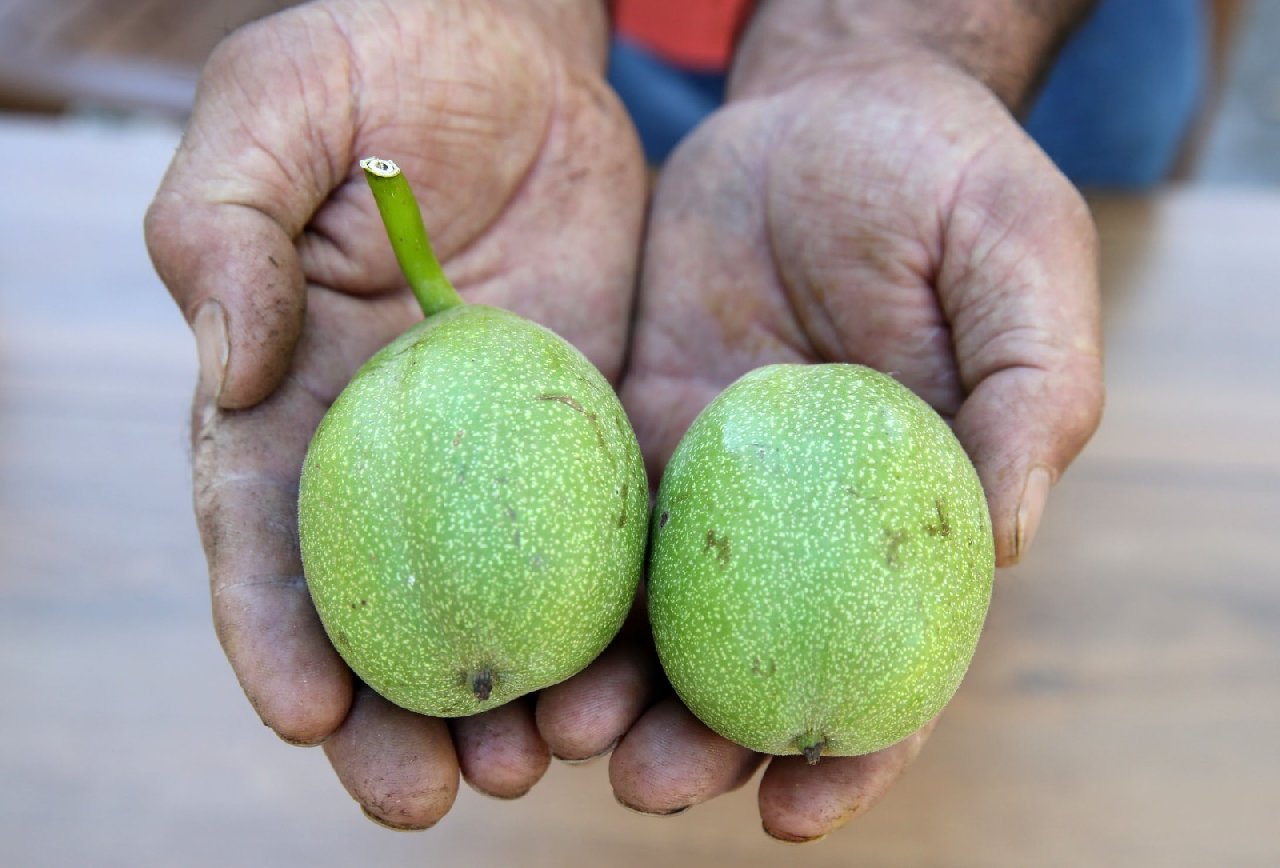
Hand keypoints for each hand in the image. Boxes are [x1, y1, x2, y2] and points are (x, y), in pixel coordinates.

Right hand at [145, 0, 646, 828]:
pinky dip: (611, 618)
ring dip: (507, 696)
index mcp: (289, 392)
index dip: (272, 632)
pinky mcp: (591, 428)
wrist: (522, 42)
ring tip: (534, 767)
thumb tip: (226, 368)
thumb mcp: (276, 107)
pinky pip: (603, 537)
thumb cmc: (381, 58)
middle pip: (379, 606)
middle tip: (419, 798)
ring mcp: (499, 448)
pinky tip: (631, 683)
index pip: (262, 534)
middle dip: (389, 714)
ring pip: (496, 600)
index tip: (303, 714)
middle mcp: (390, 445)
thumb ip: (222, 226)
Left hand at [613, 54, 1102, 839]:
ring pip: (655, 610)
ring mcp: (711, 476)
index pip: (890, 662)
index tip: (791, 816)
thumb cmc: (948, 177)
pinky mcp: (635, 421)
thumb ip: (1031, 395)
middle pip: (751, 660)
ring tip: (557, 727)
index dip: (852, 751)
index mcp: (910, 512)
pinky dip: (556, 574)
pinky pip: (589, 511)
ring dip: (609, 680)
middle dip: (699, 741)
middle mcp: (804, 518)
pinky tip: (516, 617)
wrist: (828, 100)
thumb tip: (1004, 547)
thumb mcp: (1020, 261)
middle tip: (641, 782)